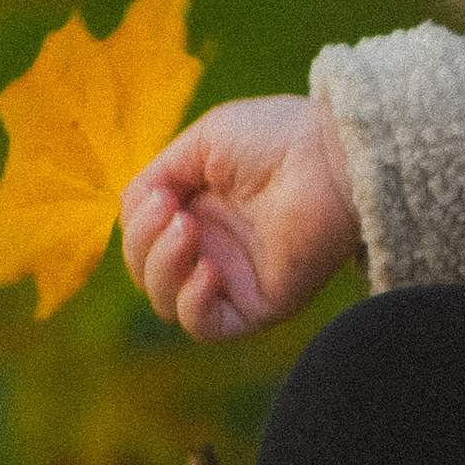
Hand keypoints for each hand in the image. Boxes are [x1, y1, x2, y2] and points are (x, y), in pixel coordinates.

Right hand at [119, 94, 361, 341]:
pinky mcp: (259, 304)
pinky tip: (207, 270)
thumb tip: (133, 209)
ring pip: (167, 303)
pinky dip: (192, 303)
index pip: (143, 239)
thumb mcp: (200, 144)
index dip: (137, 224)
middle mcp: (214, 248)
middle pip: (147, 273)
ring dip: (162, 268)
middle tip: (173, 210)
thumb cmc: (276, 137)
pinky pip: (205, 327)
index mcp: (199, 210)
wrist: (331, 154)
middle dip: (144, 244)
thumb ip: (156, 178)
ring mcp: (235, 279)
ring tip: (187, 230)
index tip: (160, 195)